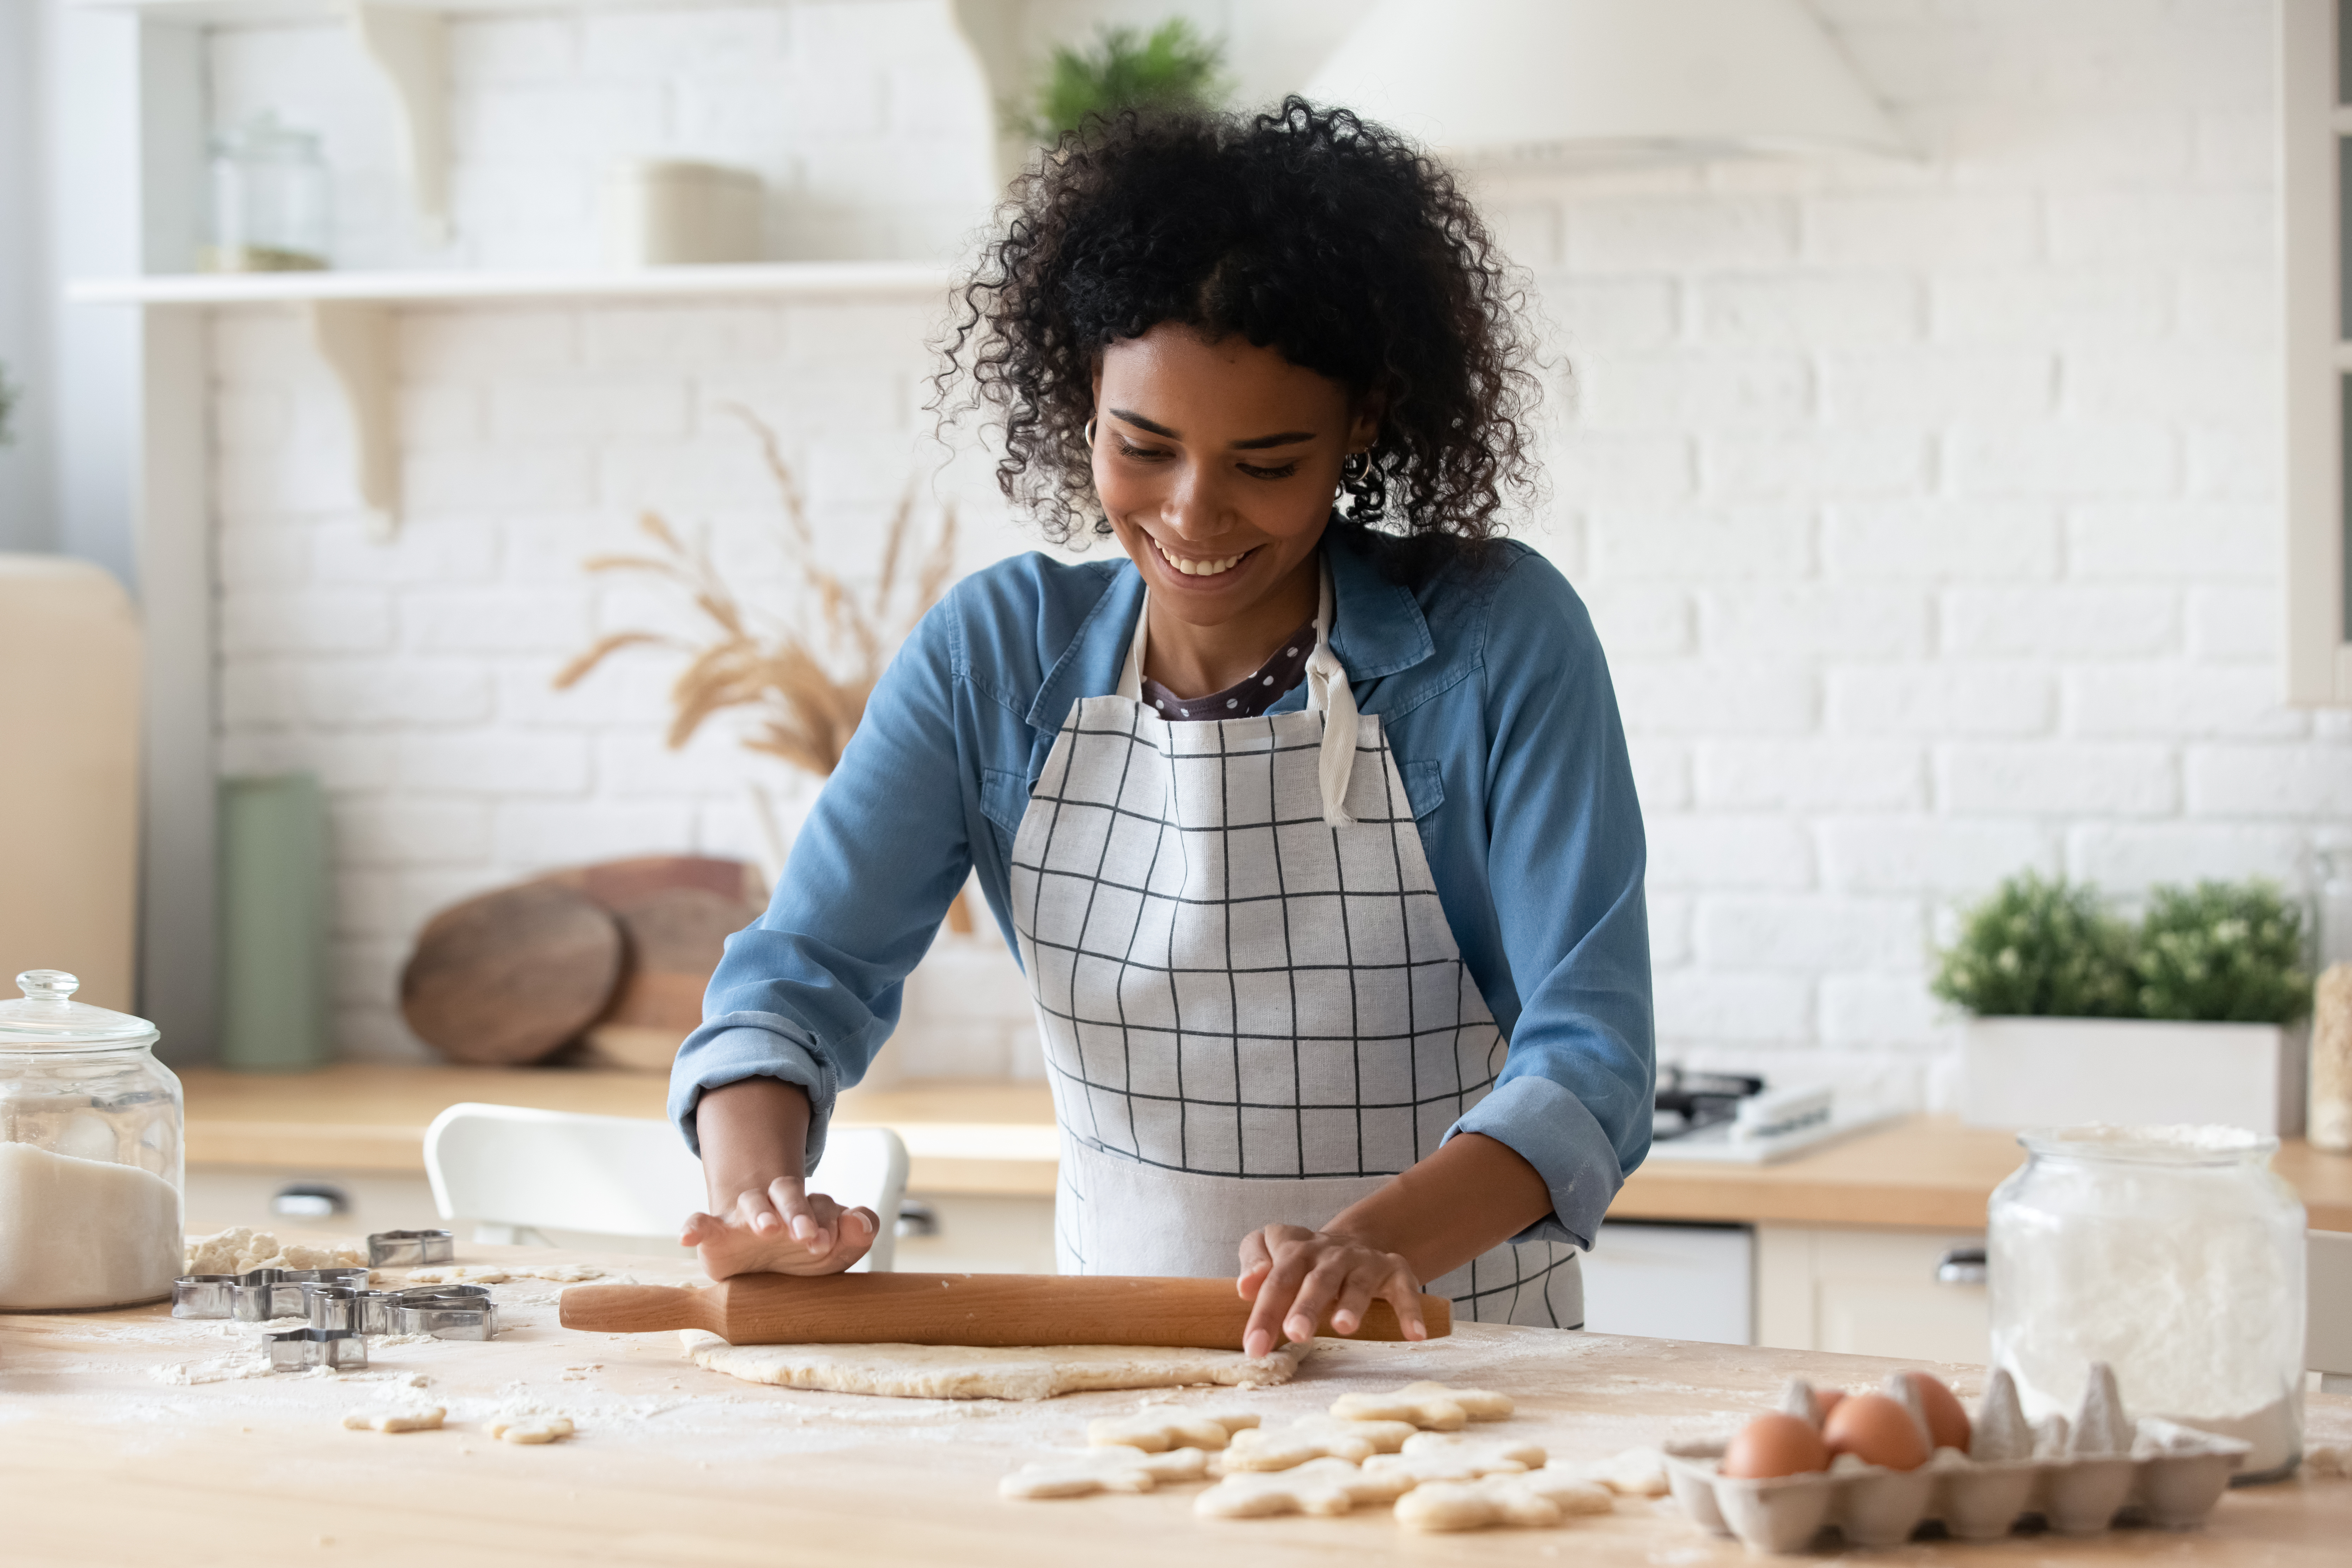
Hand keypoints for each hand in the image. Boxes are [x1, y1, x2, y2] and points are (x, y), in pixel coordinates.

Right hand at [680, 1175, 880, 1280]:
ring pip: (750, 1204)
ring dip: (759, 1214)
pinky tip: (687, 1236)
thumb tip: (860, 1219)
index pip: (819, 1203)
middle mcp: (775, 1205)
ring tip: (767, 1229)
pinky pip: (701, 1224)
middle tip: (808, 1235)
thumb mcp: (838, 1249)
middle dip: (797, 1211)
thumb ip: (858, 1232)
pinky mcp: (715, 1236)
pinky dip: (694, 1226)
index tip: (828, 1242)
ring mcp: (743, 1218)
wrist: (760, 1272)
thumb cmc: (804, 1255)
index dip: (824, 1220)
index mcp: (806, 1205)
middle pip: (786, 1192)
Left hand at [1235, 1224, 1428, 1358]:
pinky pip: (1405, 1290)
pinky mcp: (1395, 1271)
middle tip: (1296, 1334)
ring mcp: (1364, 1262)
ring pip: (1357, 1283)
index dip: (1264, 1312)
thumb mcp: (1273, 1249)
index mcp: (1296, 1249)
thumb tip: (1244, 1287)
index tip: (1254, 1348)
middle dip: (1305, 1306)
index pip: (1277, 1278)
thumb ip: (1254, 1261)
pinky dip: (1410, 1311)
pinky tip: (1413, 1335)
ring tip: (1344, 1326)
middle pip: (1315, 1279)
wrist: (1355, 1242)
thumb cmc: (1304, 1260)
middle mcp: (1330, 1254)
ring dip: (1352, 1303)